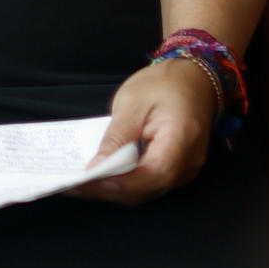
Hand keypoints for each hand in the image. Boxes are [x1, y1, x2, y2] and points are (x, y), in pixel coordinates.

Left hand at [71, 59, 215, 204]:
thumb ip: (116, 137)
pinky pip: (149, 182)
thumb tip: (97, 168)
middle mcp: (186, 166)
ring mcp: (184, 171)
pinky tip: (104, 174)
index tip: (82, 181)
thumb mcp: (133, 102)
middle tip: (72, 185)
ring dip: (114, 188)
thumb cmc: (164, 83)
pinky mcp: (177, 169)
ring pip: (145, 190)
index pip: (144, 178)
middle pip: (143, 190)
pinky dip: (125, 181)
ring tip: (82, 182)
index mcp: (179, 144)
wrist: (195, 77)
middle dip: (107, 190)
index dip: (111, 183)